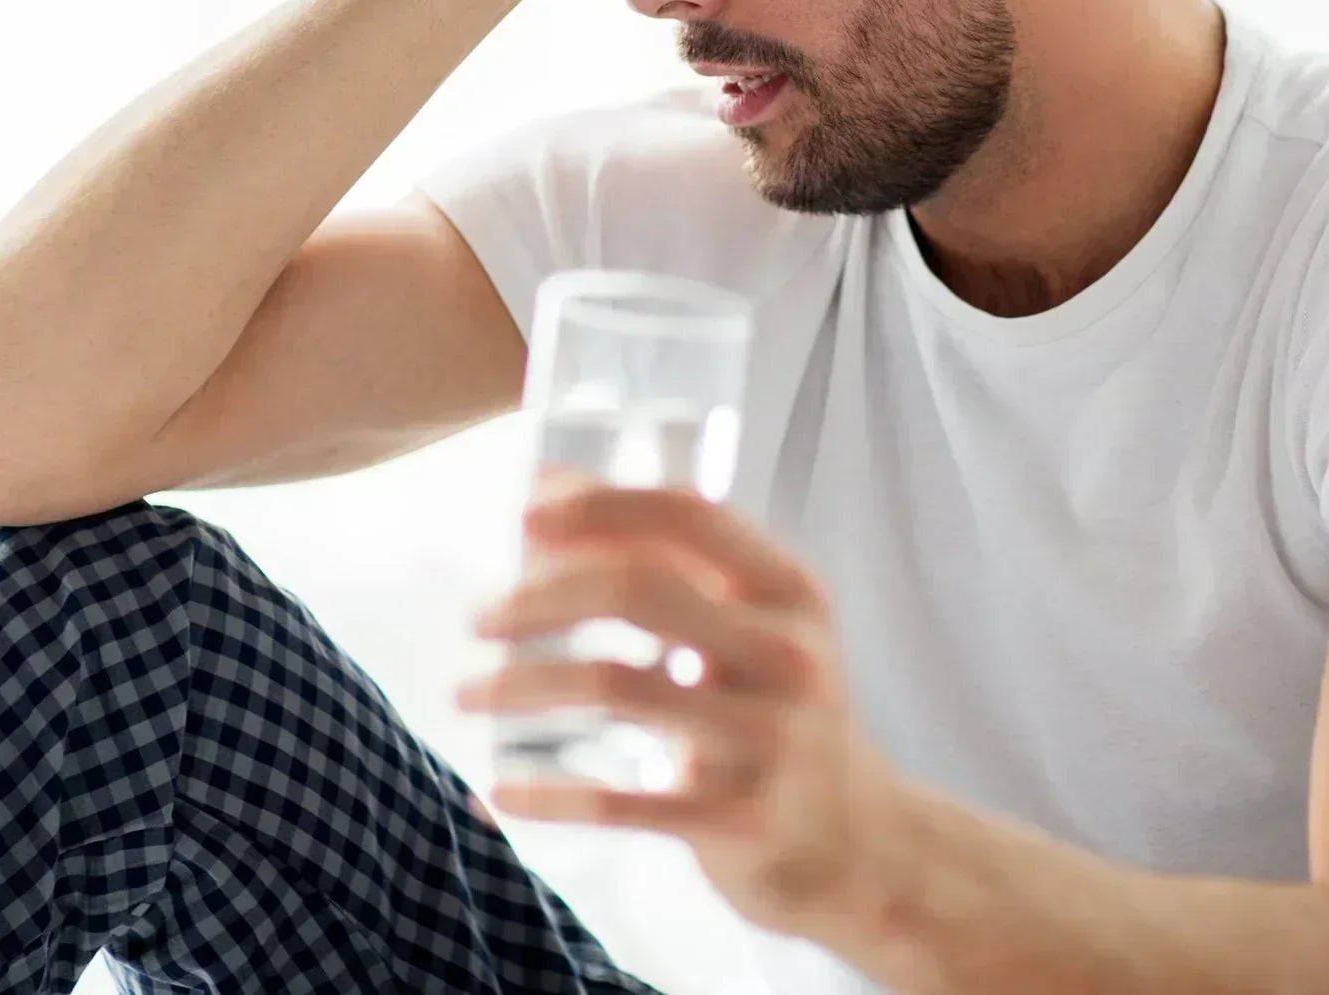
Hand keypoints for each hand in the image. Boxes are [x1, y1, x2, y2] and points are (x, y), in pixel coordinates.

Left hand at [456, 481, 913, 938]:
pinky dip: (545, 795)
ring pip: (615, 685)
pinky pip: (619, 801)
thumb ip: (670, 558)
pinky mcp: (740, 819)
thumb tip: (548, 484)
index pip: (686, 514)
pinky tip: (496, 793)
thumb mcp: (756, 626)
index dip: (596, 504)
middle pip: (638, 589)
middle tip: (477, 618)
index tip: (521, 518)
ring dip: (520, 685)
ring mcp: (768, 738)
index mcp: (789, 590)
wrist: (861, 845)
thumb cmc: (780, 714)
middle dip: (538, 596)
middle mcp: (786, 653)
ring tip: (467, 694)